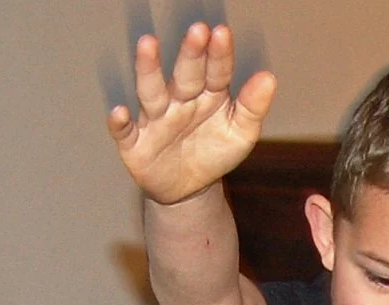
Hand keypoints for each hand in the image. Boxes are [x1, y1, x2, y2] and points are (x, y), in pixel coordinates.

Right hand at [107, 23, 276, 203]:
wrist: (189, 189)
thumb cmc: (213, 152)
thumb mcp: (240, 133)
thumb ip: (253, 107)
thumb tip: (269, 78)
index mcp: (208, 94)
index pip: (215, 72)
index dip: (219, 55)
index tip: (222, 34)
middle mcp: (180, 100)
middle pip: (185, 75)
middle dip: (191, 54)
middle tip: (198, 31)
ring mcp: (156, 119)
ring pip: (151, 92)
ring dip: (148, 69)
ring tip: (148, 44)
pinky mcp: (136, 143)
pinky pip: (125, 132)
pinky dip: (119, 123)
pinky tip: (119, 112)